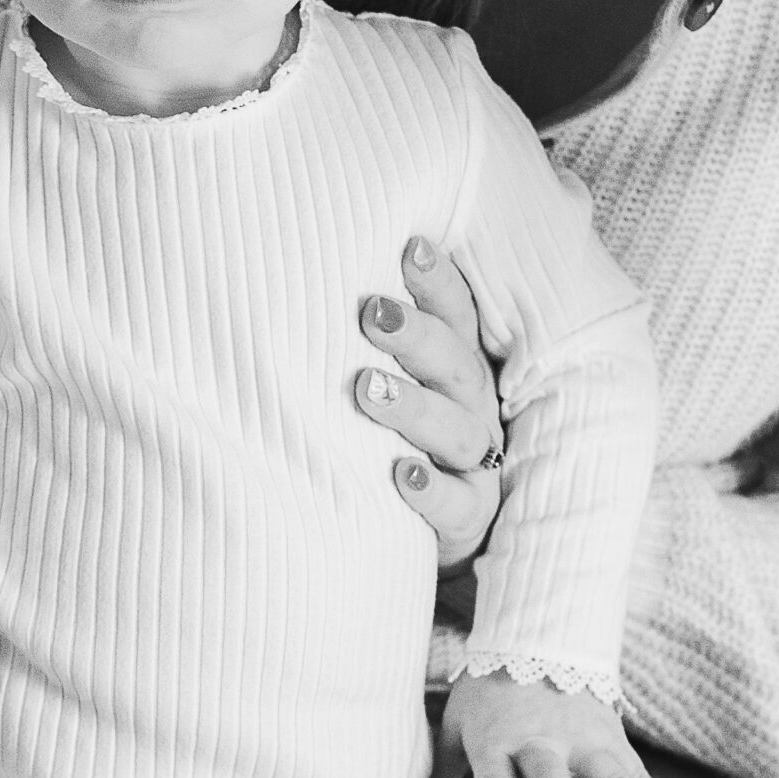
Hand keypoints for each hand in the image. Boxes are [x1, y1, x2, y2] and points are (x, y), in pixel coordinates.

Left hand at [356, 237, 507, 567]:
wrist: (434, 530)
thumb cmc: (399, 438)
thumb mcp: (397, 384)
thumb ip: (372, 341)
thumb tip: (303, 277)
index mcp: (457, 368)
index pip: (455, 316)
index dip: (437, 281)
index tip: (411, 246)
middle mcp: (471, 408)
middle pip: (454, 365)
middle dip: (418, 337)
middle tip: (374, 313)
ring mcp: (476, 465)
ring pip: (457, 431)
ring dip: (415, 407)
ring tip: (369, 389)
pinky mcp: (469, 518)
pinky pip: (456, 505)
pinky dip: (432, 490)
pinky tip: (402, 475)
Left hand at [442, 671, 683, 777]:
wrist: (534, 639)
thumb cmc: (488, 694)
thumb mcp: (458, 723)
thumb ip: (442, 766)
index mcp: (496, 739)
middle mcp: (540, 738)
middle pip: (552, 776)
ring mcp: (581, 736)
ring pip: (611, 774)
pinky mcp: (611, 736)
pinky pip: (637, 774)